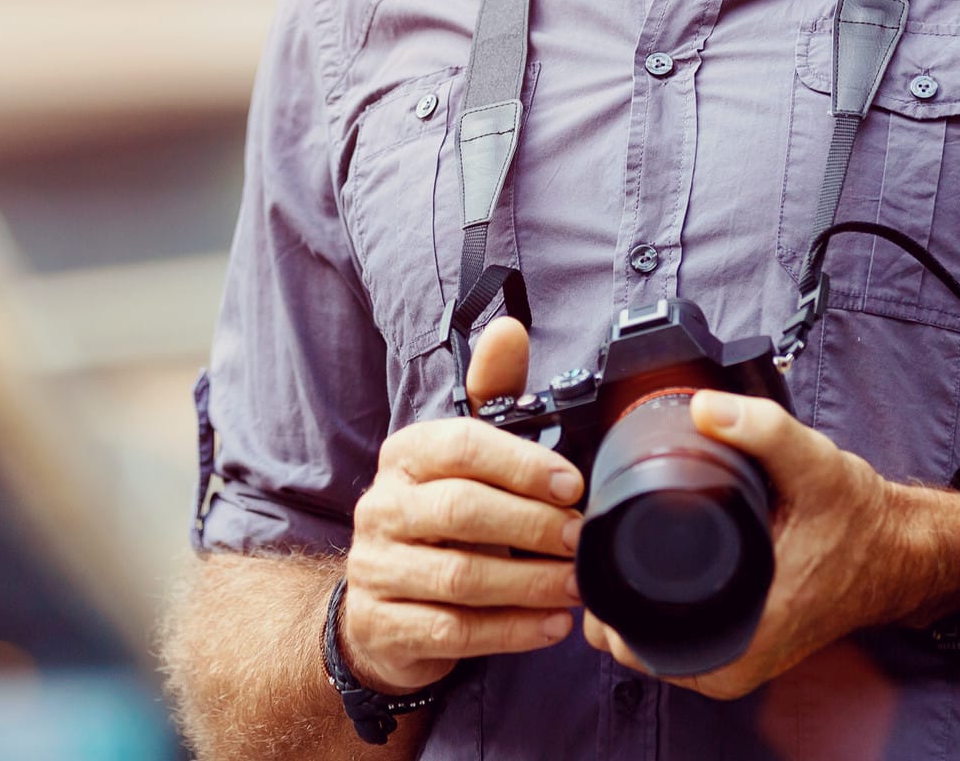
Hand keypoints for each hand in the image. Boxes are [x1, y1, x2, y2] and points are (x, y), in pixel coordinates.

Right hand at [339, 318, 585, 692]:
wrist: (380, 609)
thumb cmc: (440, 520)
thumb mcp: (464, 457)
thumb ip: (492, 395)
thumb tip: (509, 329)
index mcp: (406, 454)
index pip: (461, 446)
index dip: (522, 464)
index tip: (573, 485)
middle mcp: (382, 506)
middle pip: (462, 511)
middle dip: (533, 526)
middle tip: (582, 540)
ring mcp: (376, 568)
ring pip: (460, 576)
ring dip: (529, 583)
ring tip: (576, 585)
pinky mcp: (384, 625)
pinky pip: (454, 631)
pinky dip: (511, 630)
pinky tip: (550, 625)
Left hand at [581, 391, 959, 700]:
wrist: (901, 551)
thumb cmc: (862, 521)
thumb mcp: (816, 466)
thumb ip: (763, 431)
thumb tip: (704, 409)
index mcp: (748, 635)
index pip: (640, 647)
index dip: (603, 605)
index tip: (593, 555)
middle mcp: (741, 662)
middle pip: (635, 649)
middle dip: (607, 601)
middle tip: (597, 544)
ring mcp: (741, 660)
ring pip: (653, 649)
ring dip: (626, 608)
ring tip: (612, 553)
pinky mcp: (743, 646)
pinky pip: (676, 643)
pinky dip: (653, 614)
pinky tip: (641, 577)